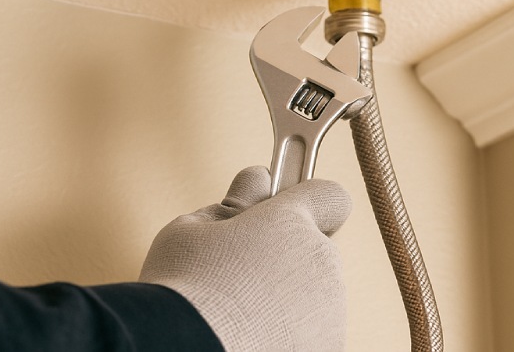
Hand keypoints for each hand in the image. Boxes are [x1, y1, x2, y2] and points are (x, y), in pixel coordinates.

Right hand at [140, 166, 351, 351]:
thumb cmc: (183, 291)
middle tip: (239, 274)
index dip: (305, 203)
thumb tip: (257, 179)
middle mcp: (322, 263)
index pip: (330, 196)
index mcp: (293, 223)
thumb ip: (236, 201)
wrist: (185, 349)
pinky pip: (313, 329)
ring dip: (286, 296)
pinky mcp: (329, 343)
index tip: (283, 215)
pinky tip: (251, 335)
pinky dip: (288, 332)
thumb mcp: (193, 227)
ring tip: (239, 311)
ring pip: (314, 292)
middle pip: (314, 248)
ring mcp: (330, 309)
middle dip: (285, 256)